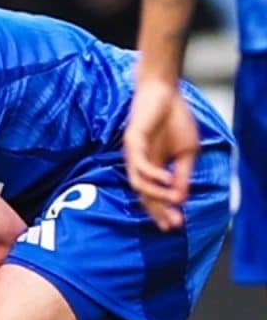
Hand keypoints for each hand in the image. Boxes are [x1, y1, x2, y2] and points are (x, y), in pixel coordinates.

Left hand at [123, 76, 198, 230]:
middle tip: (171, 225)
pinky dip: (153, 174)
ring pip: (139, 184)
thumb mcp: (187, 153)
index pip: (155, 197)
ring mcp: (134, 157)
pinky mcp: (132, 144)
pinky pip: (140, 165)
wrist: (165, 94)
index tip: (176, 226)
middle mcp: (140, 167)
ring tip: (174, 200)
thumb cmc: (175, 120)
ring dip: (157, 194)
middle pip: (144, 196)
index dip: (164, 212)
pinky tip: (167, 178)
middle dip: (158, 211)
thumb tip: (180, 199)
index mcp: (153, 170)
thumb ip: (183, 175)